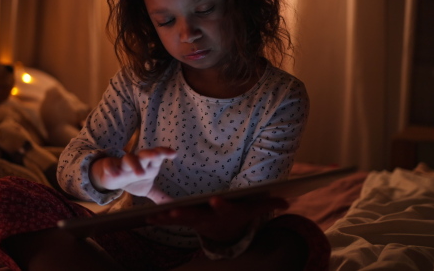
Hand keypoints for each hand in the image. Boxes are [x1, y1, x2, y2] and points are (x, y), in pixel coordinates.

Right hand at [89, 147, 175, 200]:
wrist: (113, 177)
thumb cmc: (134, 180)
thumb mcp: (148, 188)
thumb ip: (160, 196)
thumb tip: (174, 205)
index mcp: (148, 165)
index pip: (158, 157)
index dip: (165, 153)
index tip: (173, 154)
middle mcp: (137, 162)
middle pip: (145, 154)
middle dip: (151, 154)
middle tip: (157, 156)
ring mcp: (123, 164)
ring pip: (129, 158)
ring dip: (134, 164)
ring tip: (140, 174)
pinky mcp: (109, 166)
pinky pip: (109, 165)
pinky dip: (111, 168)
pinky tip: (115, 175)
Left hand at [147, 196, 287, 243]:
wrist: (226, 234)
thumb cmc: (239, 216)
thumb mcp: (254, 209)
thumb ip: (269, 204)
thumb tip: (288, 201)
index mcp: (225, 212)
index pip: (224, 208)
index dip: (221, 205)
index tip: (216, 199)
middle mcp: (209, 218)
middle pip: (197, 216)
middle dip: (185, 214)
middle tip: (173, 212)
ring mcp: (195, 221)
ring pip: (180, 220)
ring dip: (166, 219)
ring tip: (153, 216)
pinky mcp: (185, 221)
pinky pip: (170, 220)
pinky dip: (159, 219)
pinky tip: (145, 216)